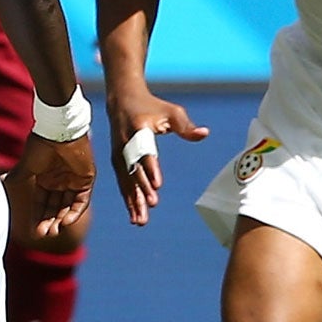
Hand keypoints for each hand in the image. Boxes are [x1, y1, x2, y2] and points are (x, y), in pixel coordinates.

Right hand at [6, 133, 95, 241]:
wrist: (59, 132)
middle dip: (49, 221)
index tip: (34, 230)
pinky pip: (81, 200)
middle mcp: (60, 181)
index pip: (42, 202)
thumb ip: (16, 178)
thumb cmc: (40, 147)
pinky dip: (74, 211)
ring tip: (53, 231)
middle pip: (55, 206)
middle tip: (44, 234)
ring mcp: (74, 181)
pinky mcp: (86, 180)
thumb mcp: (26, 167)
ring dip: (61, 219)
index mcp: (45, 178)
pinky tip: (65, 222)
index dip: (38, 216)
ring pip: (68, 206)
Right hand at [106, 87, 208, 225]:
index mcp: (137, 129)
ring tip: (140, 220)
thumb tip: (204, 134)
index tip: (157, 185)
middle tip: (152, 205)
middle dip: (142, 189)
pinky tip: (135, 215)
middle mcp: (124, 144)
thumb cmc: (152, 106)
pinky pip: (123, 183)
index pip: (145, 152)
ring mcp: (118, 154)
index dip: (150, 169)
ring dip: (133, 201)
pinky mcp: (117, 161)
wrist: (121, 100)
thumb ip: (186, 126)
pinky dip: (128, 199)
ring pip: (126, 181)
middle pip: (133, 170)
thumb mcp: (171, 111)